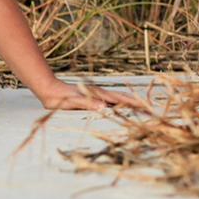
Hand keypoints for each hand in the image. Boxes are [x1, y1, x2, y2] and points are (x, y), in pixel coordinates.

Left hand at [31, 78, 150, 112]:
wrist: (48, 89)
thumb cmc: (59, 97)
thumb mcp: (72, 102)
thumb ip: (87, 103)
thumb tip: (103, 106)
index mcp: (98, 95)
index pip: (121, 99)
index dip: (134, 103)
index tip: (147, 107)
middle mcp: (100, 94)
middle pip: (122, 98)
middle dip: (136, 103)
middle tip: (150, 109)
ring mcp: (97, 95)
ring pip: (117, 99)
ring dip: (129, 104)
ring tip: (141, 108)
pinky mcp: (92, 98)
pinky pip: (109, 102)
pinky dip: (119, 105)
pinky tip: (120, 109)